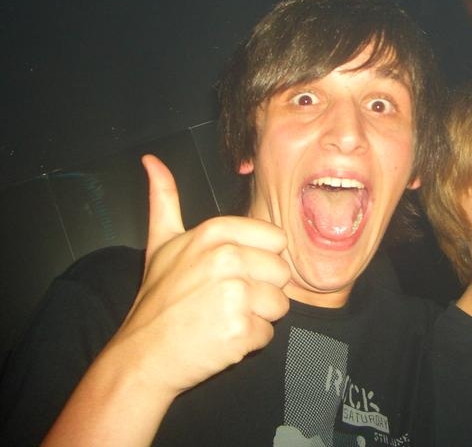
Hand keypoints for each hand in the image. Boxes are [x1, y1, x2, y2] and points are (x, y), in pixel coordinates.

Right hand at [43, 155, 291, 445]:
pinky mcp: (240, 330)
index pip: (276, 241)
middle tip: (224, 300)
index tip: (231, 274)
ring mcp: (234, 294)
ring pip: (280, 304)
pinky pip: (269, 333)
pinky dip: (249, 341)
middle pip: (282, 273)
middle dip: (261, 291)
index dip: (259, 261)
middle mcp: (227, 258)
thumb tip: (152, 160)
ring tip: (222, 318)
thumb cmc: (157, 300)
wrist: (141, 357)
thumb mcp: (161, 243)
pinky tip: (222, 338)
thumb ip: (164, 199)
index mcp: (215, 232)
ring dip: (257, 317)